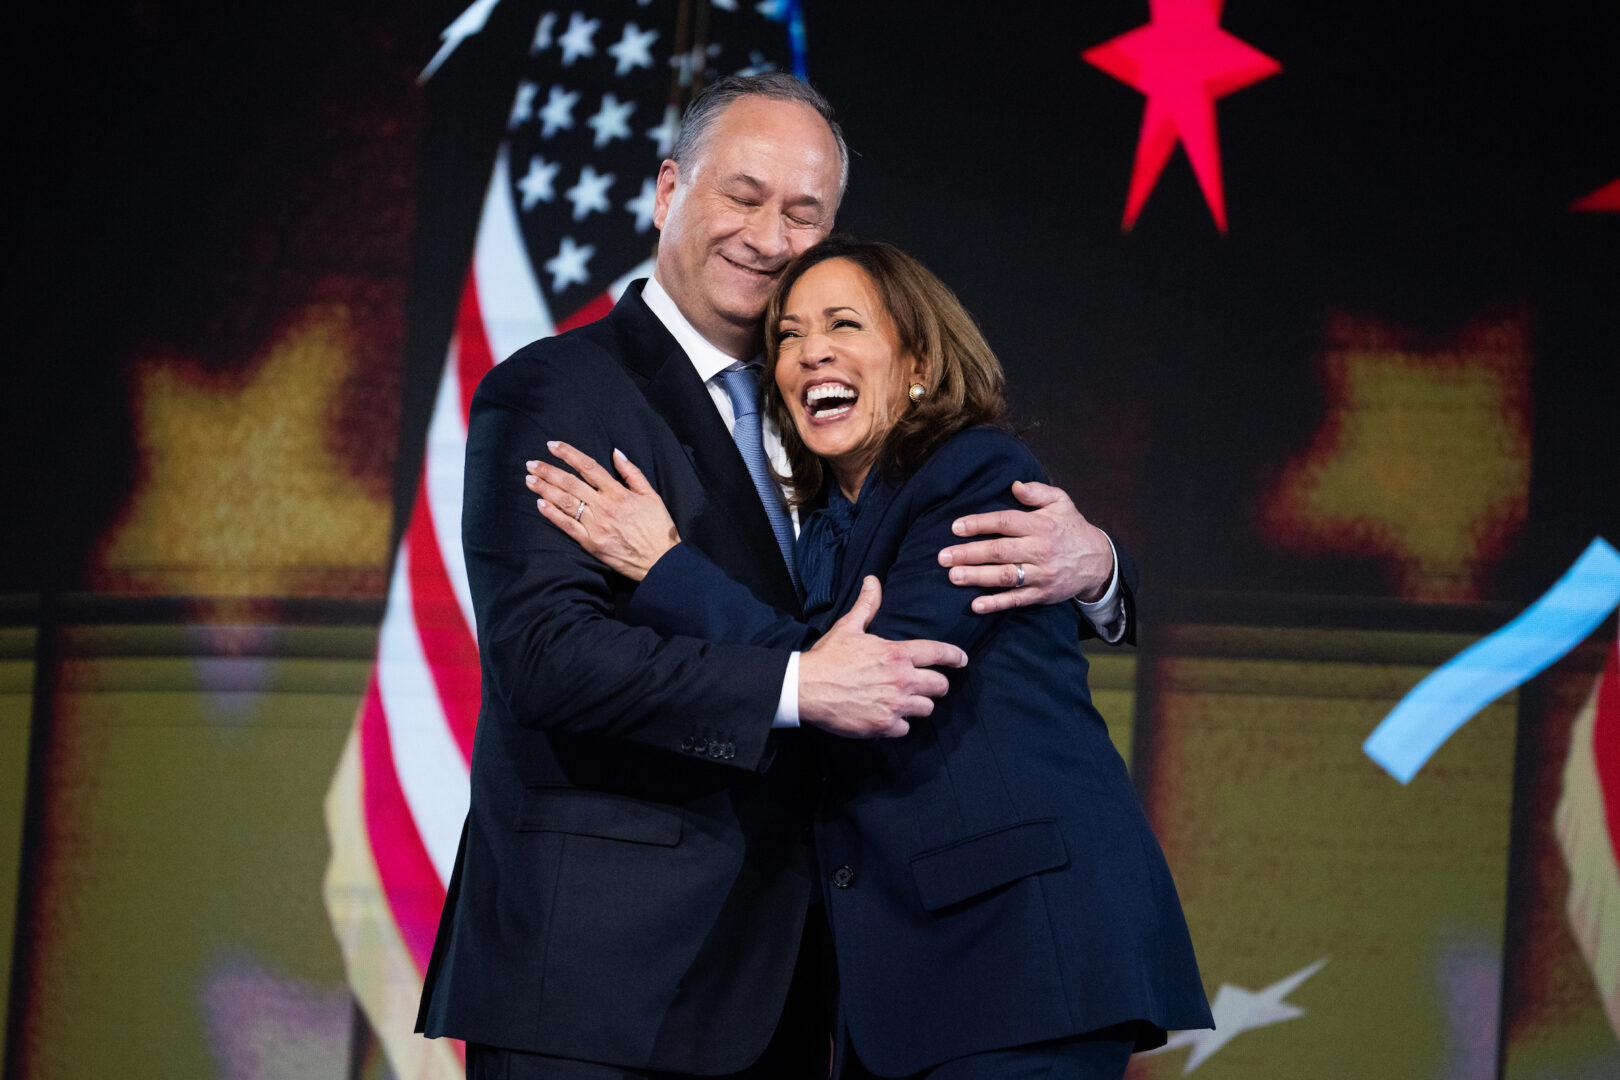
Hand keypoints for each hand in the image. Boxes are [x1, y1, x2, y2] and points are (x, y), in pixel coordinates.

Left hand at [527, 442, 679, 581]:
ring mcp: (596, 526)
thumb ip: (632, 472)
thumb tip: (615, 452)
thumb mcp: (651, 495)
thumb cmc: (658, 527)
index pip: (589, 467)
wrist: (661, 560)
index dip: (569, 454)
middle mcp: (604, 507)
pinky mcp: (591, 543)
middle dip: (548, 471)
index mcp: (618, 492)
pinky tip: (540, 504)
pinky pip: (568, 526)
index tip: (553, 445)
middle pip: (570, 483)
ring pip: (565, 503)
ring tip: (530, 480)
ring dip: (545, 489)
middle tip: (531, 463)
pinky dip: (553, 515)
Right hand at [798, 577, 968, 738]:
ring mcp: (894, 705)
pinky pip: (906, 729)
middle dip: (937, 685)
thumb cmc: (828, 657)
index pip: (939, 653)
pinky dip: (900, 724)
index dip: (955, 656)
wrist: (806, 688)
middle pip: (941, 686)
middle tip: (929, 685)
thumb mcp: (849, 626)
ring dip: (919, 705)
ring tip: (906, 701)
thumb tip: (873, 581)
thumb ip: (868, 605)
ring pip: (927, 709)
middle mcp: (901, 680)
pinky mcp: (884, 726)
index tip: (962, 660)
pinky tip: (888, 716)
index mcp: (897, 654)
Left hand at [936, 480, 1113, 613]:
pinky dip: (996, 603)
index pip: (1005, 522)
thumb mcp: (1061, 502)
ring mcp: (1041, 574)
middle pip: (1000, 551)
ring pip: (1006, 576)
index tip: (956, 527)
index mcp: (1041, 525)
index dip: (979, 524)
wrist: (1097, 561)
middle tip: (942, 556)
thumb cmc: (1071, 527)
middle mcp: (1040, 550)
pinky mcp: (1042, 594)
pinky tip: (976, 605)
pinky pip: (1017, 600)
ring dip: (977, 577)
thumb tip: (1014, 484)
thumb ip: (1038, 491)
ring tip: (953, 576)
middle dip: (969, 554)